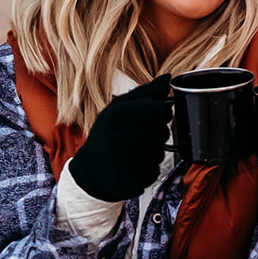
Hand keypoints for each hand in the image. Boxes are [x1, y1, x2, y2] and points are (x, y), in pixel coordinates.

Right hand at [67, 73, 172, 201]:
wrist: (89, 169)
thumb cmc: (108, 133)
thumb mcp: (120, 107)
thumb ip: (147, 93)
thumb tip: (168, 78)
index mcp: (120, 112)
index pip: (164, 111)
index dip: (160, 115)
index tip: (147, 118)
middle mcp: (121, 134)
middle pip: (164, 133)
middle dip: (156, 136)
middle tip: (135, 137)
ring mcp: (124, 159)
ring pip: (160, 153)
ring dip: (152, 154)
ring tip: (132, 153)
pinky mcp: (129, 180)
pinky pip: (154, 172)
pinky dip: (147, 171)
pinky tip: (132, 167)